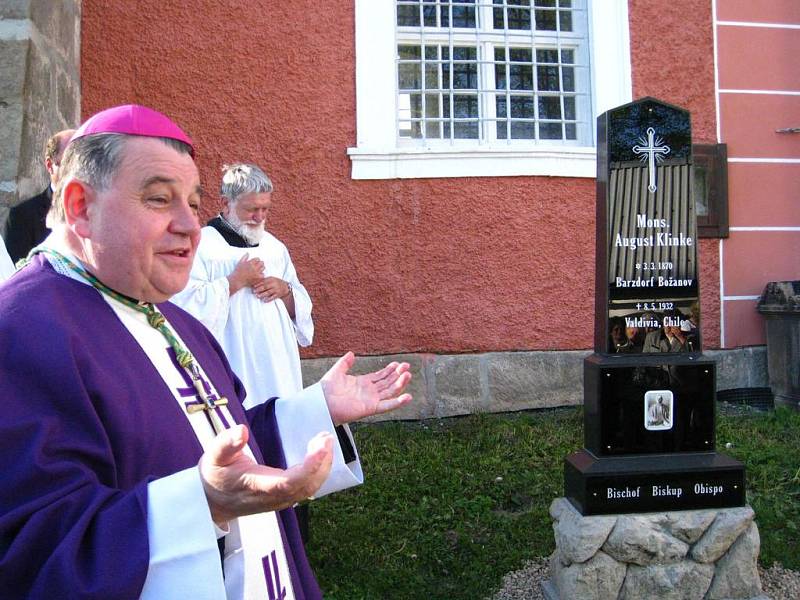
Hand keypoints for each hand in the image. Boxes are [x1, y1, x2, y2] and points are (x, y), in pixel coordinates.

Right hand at [199, 424, 333, 524]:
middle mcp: (273, 497)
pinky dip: (318, 471)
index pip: (289, 482)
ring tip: (325, 441)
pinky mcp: (284, 498)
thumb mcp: (213, 455)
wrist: (211, 501)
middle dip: (322, 462)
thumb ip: (227, 443)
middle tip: (326, 437)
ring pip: (310, 489)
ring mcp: (280, 500)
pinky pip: (307, 488)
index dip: (309, 466)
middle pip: (306, 486)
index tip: (321, 445)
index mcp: (258, 486)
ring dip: (323, 466)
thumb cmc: (215, 475)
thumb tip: (241, 430)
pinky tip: (320, 454)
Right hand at [228, 254, 264, 295]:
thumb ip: (244, 257)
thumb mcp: (240, 263)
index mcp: (250, 263)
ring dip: (261, 268)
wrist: (237, 281)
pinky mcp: (258, 278)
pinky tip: (258, 275)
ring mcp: (256, 273)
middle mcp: (254, 267)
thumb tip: (248, 253)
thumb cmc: (237, 272)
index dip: (257, 260)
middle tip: (258, 265)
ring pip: (263, 268)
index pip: (257, 259)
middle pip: (262, 262)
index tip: (255, 262)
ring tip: (258, 270)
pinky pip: (263, 274)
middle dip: (260, 263)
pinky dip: (261, 274)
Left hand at [252, 277, 290, 302]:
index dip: (258, 284)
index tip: (253, 287)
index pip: (263, 281)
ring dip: (262, 294)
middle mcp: (274, 284)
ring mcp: (276, 290)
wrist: (286, 287)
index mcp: (272, 279)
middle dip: (259, 289)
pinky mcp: (278, 294)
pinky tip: (264, 300)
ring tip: (257, 296)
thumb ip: (265, 280)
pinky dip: (268, 299)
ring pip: (268, 292)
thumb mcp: (272, 279)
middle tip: (254, 292)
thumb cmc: (277, 282)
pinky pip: (272, 297)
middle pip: (265, 287)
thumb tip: (256, 283)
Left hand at [321, 352, 411, 425]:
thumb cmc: (326, 390)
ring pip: (390, 391)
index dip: (390, 370)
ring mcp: (371, 400)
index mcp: (363, 383)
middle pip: (388, 382)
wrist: (321, 402)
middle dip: (398, 374)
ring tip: (408, 375)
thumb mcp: (337, 371)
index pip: (380, 376)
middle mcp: (369, 392)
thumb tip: (351, 353)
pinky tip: (407, 397)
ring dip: (400, 384)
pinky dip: (397, 402)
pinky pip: (387, 405)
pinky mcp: (371, 408)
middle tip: (407, 366)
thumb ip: (345, 363)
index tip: (399, 363)